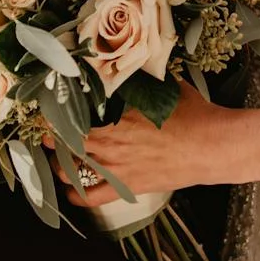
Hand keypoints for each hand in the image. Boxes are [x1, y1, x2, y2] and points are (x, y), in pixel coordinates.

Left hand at [63, 83, 237, 203]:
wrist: (212, 147)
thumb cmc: (194, 114)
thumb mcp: (167, 87)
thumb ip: (145, 79)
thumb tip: (136, 64)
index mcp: (117, 114)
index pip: (73, 112)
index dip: (56, 110)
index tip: (51, 106)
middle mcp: (110, 141)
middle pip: (65, 139)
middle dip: (51, 134)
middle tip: (48, 129)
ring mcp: (116, 167)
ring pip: (70, 168)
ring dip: (57, 162)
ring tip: (56, 155)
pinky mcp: (126, 186)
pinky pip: (91, 196)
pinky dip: (75, 194)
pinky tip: (69, 188)